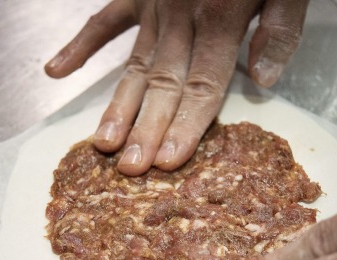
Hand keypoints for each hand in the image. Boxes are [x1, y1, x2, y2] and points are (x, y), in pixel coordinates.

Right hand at [45, 0, 308, 175]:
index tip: (168, 161)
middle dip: (146, 128)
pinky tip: (56, 71)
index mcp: (222, 17)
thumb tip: (265, 80)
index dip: (185, 125)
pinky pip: (105, 20)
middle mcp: (182, 17)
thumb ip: (280, 28)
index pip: (203, 85)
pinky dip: (81, 45)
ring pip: (134, 63)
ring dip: (118, 104)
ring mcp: (154, 4)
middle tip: (130, 167)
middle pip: (163, 83)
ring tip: (101, 142)